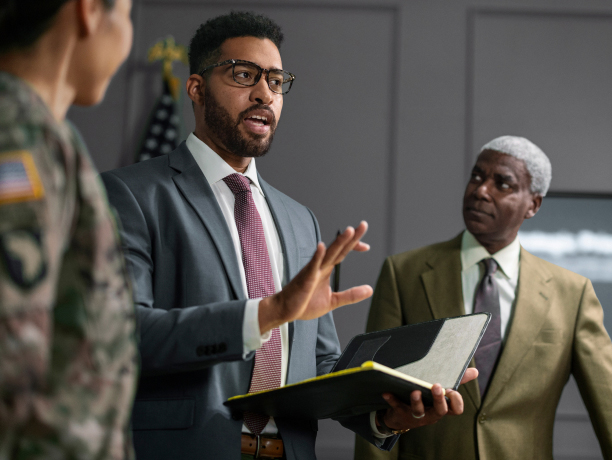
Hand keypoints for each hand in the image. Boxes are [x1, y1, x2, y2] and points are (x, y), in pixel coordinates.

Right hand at [258, 221, 372, 333]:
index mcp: (326, 269)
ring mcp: (313, 271)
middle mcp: (321, 266)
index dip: (353, 246)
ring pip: (328, 253)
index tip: (366, 246)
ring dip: (339, 242)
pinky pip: (312, 265)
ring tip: (349, 231)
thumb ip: (351, 295)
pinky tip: (322, 246)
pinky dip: (317, 255)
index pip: (342, 253)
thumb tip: (370, 290)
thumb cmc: (304, 304)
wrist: (284, 310)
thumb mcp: (333, 301)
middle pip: (339, 248)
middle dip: (351, 237)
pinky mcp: (305, 278)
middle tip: (364, 225)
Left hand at [379, 367, 478, 431]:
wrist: (402, 415)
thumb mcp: (441, 392)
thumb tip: (475, 371)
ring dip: (417, 401)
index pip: (456, 410)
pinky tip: (387, 391)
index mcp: (443, 408)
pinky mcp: (400, 413)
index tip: (452, 390)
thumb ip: (458, 381)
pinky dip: (391, 399)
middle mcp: (431, 414)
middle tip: (436, 386)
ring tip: (414, 391)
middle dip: (438, 399)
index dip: (456, 402)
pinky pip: (396, 407)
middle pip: (440, 411)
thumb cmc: (426, 401)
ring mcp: (416, 415)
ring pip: (418, 411)